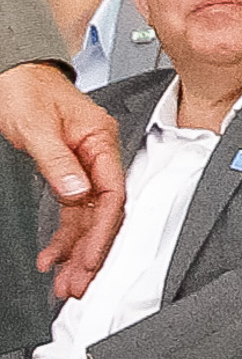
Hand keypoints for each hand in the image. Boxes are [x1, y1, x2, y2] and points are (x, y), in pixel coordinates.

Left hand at [0, 60, 123, 298]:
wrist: (13, 75)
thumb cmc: (27, 89)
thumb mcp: (36, 126)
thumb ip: (58, 161)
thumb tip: (77, 193)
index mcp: (101, 141)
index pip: (112, 195)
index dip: (103, 232)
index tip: (91, 260)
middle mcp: (97, 155)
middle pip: (103, 213)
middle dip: (91, 252)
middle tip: (77, 284)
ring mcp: (84, 165)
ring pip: (87, 217)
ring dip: (77, 251)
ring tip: (67, 280)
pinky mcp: (68, 172)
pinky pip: (72, 211)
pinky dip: (64, 236)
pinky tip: (53, 255)